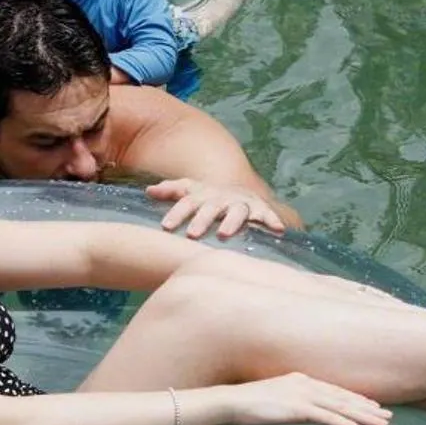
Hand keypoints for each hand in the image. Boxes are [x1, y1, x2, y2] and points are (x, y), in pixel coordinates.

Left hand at [146, 177, 286, 239]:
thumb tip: (148, 191)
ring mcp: (241, 202)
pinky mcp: (259, 208)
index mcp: (203, 195)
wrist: (239, 191)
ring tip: (224, 234)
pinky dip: (272, 220)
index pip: (187, 202)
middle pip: (211, 207)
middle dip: (202, 220)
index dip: (176, 213)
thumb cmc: (208, 197)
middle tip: (192, 234)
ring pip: (237, 211)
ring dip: (231, 222)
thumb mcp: (191, 190)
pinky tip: (277, 229)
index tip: (165, 227)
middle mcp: (222, 198)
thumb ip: (171, 190)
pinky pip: (267, 214)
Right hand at [226, 371, 389, 424]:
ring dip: (365, 417)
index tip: (374, 407)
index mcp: (301, 380)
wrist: (231, 401)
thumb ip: (290, 402)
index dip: (357, 400)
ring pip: (341, 407)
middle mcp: (306, 384)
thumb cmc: (248, 403)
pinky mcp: (298, 408)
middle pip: (344, 397)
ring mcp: (303, 395)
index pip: (335, 391)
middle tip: (388, 417)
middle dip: (368, 408)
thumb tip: (299, 412)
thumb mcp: (274, 399)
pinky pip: (328, 418)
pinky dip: (347, 424)